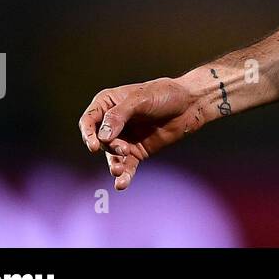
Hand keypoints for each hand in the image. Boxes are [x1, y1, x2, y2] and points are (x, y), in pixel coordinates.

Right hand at [78, 77, 204, 190]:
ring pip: (111, 156)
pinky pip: (127, 166)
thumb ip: (120, 116)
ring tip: (119, 171)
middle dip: (109, 147)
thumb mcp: (141, 99)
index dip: (88, 134)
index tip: (95, 146)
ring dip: (114, 165)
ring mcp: (124, 138)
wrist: (190, 104)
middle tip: (123, 149)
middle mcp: (112, 123)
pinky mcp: (136, 151)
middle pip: (100, 140)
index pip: (89, 121)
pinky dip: (124, 176)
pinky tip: (121, 184)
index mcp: (108, 104)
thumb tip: (102, 137)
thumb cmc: (165, 94)